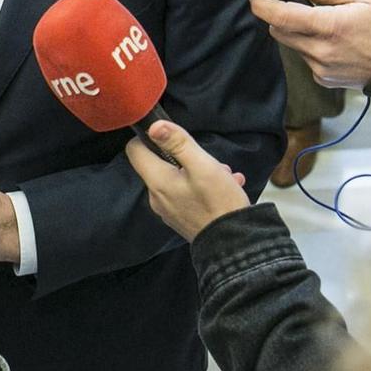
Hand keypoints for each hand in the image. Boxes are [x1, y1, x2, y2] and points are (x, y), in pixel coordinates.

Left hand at [124, 121, 249, 241]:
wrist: (235, 244)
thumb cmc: (218, 202)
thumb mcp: (202, 165)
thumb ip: (178, 143)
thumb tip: (153, 126)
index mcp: (157, 181)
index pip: (134, 151)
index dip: (149, 138)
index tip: (172, 137)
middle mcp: (157, 197)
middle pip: (159, 164)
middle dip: (183, 157)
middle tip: (208, 161)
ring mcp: (168, 211)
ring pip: (177, 179)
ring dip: (199, 172)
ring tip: (222, 176)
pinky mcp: (181, 219)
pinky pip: (186, 195)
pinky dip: (202, 187)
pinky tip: (225, 187)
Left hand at [249, 0, 370, 89]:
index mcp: (330, 26)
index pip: (281, 16)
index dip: (262, 5)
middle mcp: (322, 51)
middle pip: (281, 31)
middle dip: (281, 15)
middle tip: (297, 3)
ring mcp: (322, 68)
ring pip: (293, 45)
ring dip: (298, 31)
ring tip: (326, 22)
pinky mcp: (325, 79)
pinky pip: (306, 58)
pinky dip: (311, 46)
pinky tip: (334, 40)